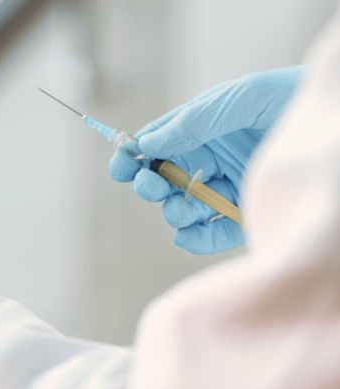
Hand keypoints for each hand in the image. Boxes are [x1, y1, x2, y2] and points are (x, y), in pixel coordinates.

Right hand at [110, 66, 302, 253]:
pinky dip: (195, 239)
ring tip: (183, 208)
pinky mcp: (246, 217)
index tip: (119, 166)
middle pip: (165, 179)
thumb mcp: (240, 99)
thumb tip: (149, 142)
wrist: (336, 126)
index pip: (158, 144)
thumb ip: (194, 121)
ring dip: (175, 211)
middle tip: (151, 185)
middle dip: (151, 184)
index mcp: (203, 131)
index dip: (133, 155)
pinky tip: (190, 234)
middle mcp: (211, 161)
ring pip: (184, 208)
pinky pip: (211, 234)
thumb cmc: (291, 100)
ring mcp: (227, 190)